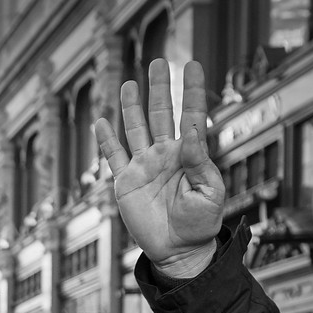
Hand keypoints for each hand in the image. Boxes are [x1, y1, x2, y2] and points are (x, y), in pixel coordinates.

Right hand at [94, 60, 225, 278]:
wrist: (179, 250)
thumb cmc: (201, 222)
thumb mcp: (210, 191)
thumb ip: (200, 160)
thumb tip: (192, 130)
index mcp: (190, 154)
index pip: (192, 114)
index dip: (192, 90)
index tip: (193, 65)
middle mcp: (166, 154)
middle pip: (161, 113)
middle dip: (160, 88)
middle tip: (159, 62)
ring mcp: (144, 166)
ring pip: (136, 128)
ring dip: (132, 107)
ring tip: (130, 83)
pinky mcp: (125, 182)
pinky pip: (113, 156)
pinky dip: (106, 140)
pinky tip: (102, 122)